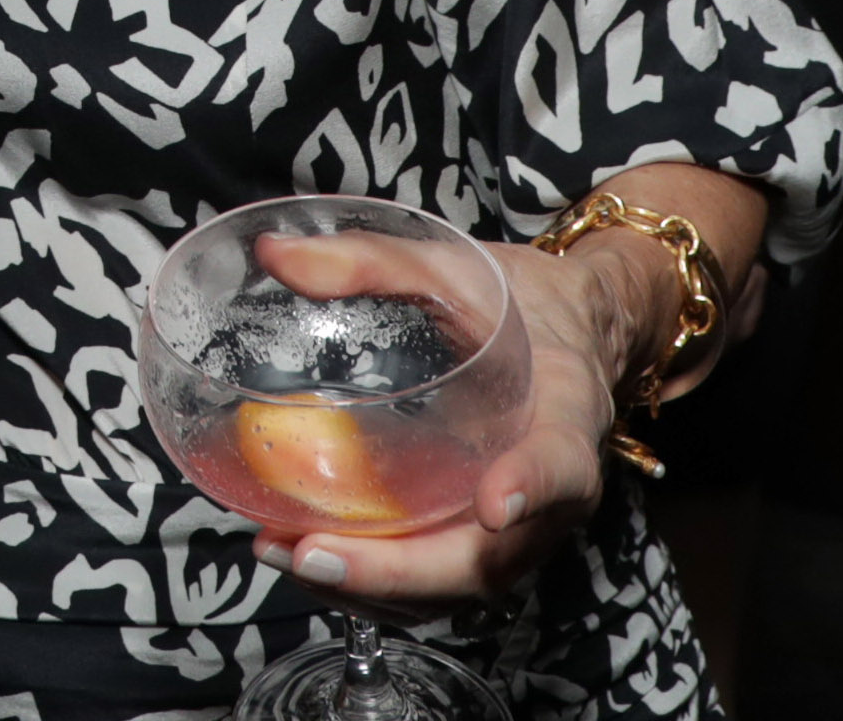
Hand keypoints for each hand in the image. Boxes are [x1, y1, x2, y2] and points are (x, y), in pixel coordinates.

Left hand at [245, 232, 656, 608]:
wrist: (567, 333)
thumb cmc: (512, 300)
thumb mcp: (451, 265)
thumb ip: (370, 260)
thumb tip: (275, 254)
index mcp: (566, 412)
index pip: (562, 460)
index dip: (533, 487)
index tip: (494, 507)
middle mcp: (552, 493)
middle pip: (491, 558)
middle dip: (401, 571)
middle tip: (312, 552)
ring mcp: (520, 528)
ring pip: (458, 583)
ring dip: (376, 588)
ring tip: (285, 556)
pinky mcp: (486, 540)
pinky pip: (439, 577)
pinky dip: (377, 582)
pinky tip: (302, 555)